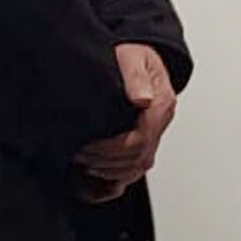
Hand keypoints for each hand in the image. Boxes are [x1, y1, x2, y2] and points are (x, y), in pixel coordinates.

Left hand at [74, 44, 176, 189]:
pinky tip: (93, 183)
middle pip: (138, 159)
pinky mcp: (142, 143)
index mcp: (162, 104)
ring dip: (108, 173)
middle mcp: (160, 122)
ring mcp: (153, 135)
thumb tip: (143, 99)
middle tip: (78, 156)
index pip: (140, 140)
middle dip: (105, 162)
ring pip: (136, 169)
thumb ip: (136, 77)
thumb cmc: (132, 56)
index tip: (87, 146)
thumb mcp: (132, 58)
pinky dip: (113, 184)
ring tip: (83, 165)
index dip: (110, 149)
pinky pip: (132, 172)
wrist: (135, 58)